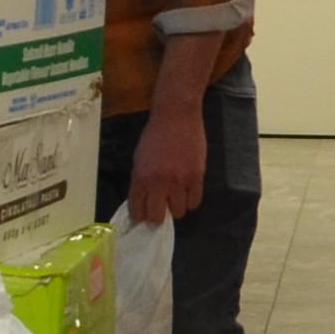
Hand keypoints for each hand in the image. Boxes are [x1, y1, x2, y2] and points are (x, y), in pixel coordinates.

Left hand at [121, 99, 211, 228]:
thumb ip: (140, 181)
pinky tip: (187, 193)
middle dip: (158, 216)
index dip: (140, 216)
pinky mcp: (197, 177)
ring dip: (176, 208)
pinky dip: (191, 201)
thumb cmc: (154, 135)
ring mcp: (179, 181)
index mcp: (140, 178)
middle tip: (161, 209)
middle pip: (157, 217)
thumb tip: (143, 201)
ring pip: (178, 213)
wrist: (176, 116)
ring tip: (176, 197)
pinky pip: (195, 202)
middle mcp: (159, 183)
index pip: (137, 211)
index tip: (143, 215)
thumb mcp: (139, 159)